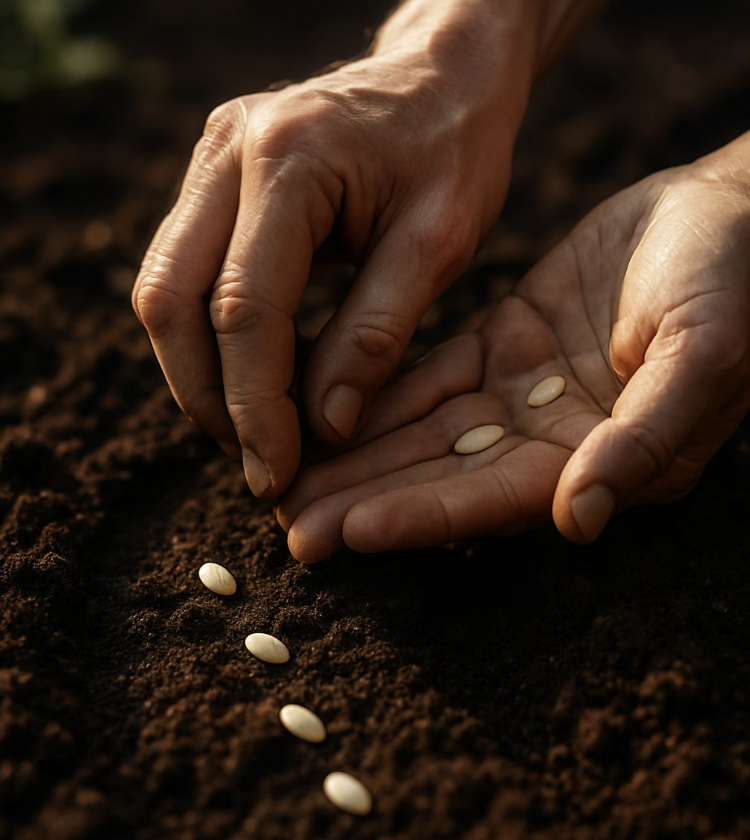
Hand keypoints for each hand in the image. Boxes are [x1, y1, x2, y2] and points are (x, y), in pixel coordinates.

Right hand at [130, 0, 542, 496]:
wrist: (442, 77)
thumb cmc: (454, 149)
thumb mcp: (440, 242)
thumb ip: (377, 335)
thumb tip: (324, 429)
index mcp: (289, 159)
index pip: (244, 308)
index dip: (256, 404)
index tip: (278, 471)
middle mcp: (227, 152)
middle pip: (172, 301)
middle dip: (209, 397)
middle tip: (257, 461)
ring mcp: (209, 161)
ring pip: (164, 291)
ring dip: (201, 373)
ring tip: (254, 431)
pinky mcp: (213, 183)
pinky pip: (185, 274)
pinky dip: (212, 339)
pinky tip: (258, 378)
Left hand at [279, 133, 749, 561]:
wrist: (730, 213)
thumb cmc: (736, 281)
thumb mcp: (703, 353)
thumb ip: (643, 439)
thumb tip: (579, 520)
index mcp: (604, 459)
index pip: (493, 497)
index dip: (420, 516)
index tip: (346, 531)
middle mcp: (555, 441)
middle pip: (444, 479)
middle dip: (368, 504)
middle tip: (292, 529)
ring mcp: (526, 394)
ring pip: (426, 432)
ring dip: (360, 458)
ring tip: (291, 483)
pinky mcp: (506, 345)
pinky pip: (433, 377)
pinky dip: (382, 395)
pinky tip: (328, 411)